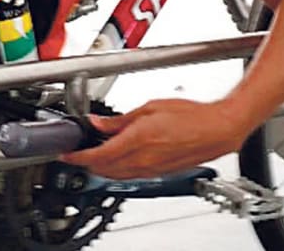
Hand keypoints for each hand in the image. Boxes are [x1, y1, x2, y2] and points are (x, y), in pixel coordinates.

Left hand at [61, 99, 248, 178]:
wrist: (217, 130)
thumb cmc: (191, 115)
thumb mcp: (149, 107)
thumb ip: (120, 119)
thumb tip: (98, 122)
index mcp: (138, 140)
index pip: (98, 155)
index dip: (77, 156)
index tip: (66, 153)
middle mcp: (143, 159)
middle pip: (103, 169)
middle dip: (86, 162)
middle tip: (75, 151)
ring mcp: (151, 169)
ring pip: (116, 175)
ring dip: (100, 167)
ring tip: (91, 154)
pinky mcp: (158, 173)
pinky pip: (130, 175)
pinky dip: (117, 169)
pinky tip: (116, 158)